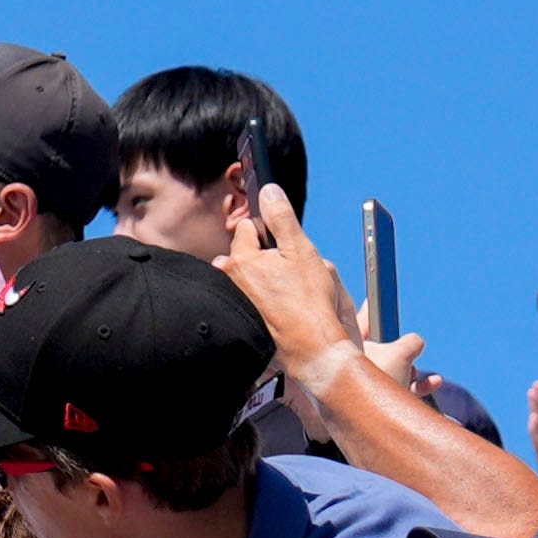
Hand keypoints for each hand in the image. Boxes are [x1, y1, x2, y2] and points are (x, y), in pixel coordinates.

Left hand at [214, 184, 369, 399]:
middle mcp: (229, 279)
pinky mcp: (240, 316)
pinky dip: (263, 296)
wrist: (309, 347)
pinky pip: (250, 296)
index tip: (285, 244)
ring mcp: (233, 299)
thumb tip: (269, 190)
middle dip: (268, 255)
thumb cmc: (308, 301)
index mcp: (240, 259)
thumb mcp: (300, 250)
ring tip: (289, 292)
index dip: (270, 230)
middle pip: (247, 252)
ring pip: (250, 274)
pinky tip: (282, 306)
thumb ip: (282, 218)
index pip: (248, 228)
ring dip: (266, 276)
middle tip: (292, 272)